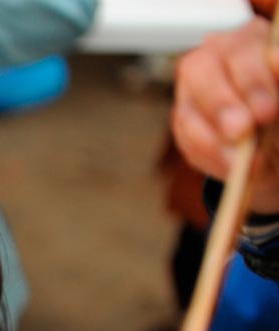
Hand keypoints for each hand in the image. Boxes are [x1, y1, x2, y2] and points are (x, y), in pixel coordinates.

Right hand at [172, 17, 278, 212]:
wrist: (273, 131)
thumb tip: (276, 69)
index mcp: (245, 40)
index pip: (240, 52)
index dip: (253, 81)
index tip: (268, 111)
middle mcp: (210, 58)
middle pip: (200, 73)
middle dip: (222, 106)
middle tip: (241, 132)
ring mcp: (190, 91)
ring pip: (188, 113)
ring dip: (214, 142)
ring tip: (240, 164)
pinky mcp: (182, 122)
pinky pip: (186, 141)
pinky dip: (210, 159)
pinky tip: (232, 169)